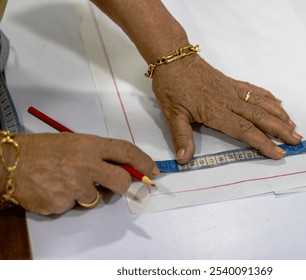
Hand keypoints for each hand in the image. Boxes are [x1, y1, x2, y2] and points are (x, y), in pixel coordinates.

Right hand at [8, 133, 158, 214]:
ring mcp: (75, 185)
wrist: (11, 164)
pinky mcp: (63, 202)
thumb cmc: (42, 151)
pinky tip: (56, 189)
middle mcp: (86, 164)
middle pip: (121, 180)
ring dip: (87, 193)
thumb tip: (123, 169)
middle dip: (122, 186)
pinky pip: (75, 206)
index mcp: (89, 145)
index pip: (126, 151)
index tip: (152, 170)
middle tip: (115, 185)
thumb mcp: (74, 143)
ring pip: (97, 198)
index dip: (143, 161)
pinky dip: (69, 201)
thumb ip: (99, 154)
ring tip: (68, 181)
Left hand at [152, 55, 302, 163]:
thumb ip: (181, 137)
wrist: (174, 58)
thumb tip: (185, 160)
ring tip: (293, 126)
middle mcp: (229, 101)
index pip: (245, 130)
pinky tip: (278, 103)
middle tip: (297, 140)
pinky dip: (268, 97)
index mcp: (216, 111)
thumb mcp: (172, 114)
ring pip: (262, 103)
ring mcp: (233, 90)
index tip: (279, 153)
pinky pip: (255, 90)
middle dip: (280, 130)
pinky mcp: (232, 82)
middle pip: (260, 117)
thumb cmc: (172, 87)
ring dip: (279, 115)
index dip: (263, 143)